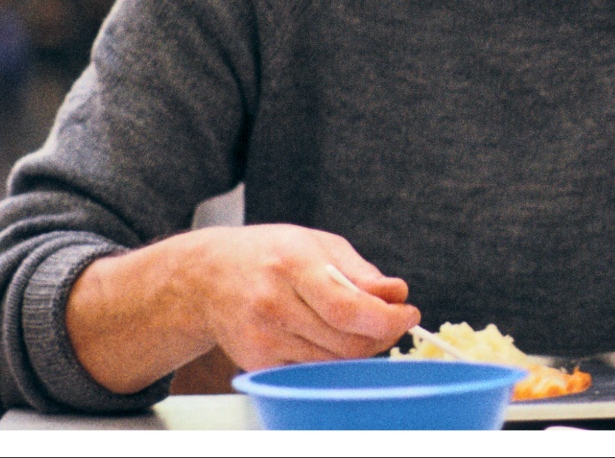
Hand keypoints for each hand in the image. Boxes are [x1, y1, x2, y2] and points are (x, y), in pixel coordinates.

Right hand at [67, 224, 419, 394]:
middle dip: (382, 335)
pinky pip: (312, 371)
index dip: (387, 318)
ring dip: (360, 347)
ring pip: (334, 361)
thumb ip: (360, 271)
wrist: (206, 277)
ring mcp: (262, 338)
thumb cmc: (268, 254)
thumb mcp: (317, 244)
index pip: (347, 307)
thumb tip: (397, 293)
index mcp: (292, 265)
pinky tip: (330, 336)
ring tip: (362, 323)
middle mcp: (273, 304)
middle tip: (394, 320)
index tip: (408, 313)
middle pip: (346, 341)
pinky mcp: (257, 363)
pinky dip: (332, 358)